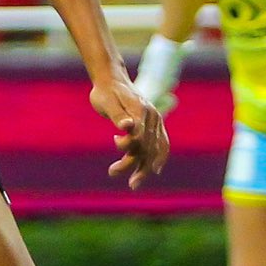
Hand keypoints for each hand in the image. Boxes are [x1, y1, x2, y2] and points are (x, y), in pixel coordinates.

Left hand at [91, 72, 167, 188]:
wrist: (112, 80)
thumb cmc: (105, 91)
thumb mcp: (106, 101)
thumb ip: (117, 114)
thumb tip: (127, 126)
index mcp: (142, 110)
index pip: (141, 136)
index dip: (131, 152)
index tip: (115, 165)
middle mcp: (152, 116)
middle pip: (151, 146)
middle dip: (142, 167)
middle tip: (132, 185)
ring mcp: (155, 121)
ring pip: (156, 148)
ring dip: (146, 167)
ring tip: (133, 183)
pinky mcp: (152, 125)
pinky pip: (160, 144)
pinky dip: (158, 157)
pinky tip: (154, 169)